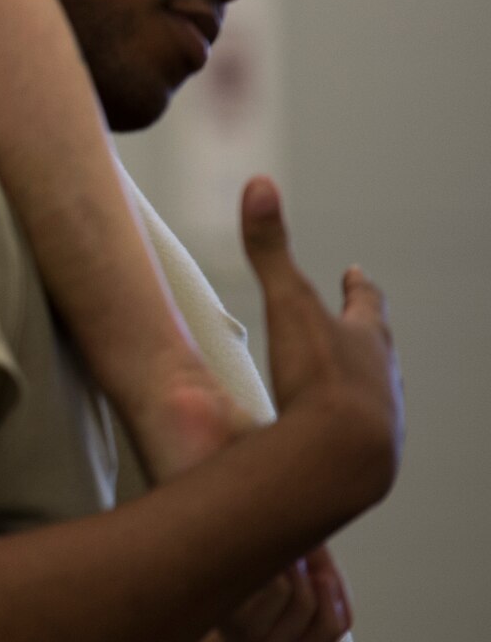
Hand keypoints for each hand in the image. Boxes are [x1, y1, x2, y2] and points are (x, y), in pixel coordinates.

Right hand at [216, 176, 399, 641]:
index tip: (356, 272)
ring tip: (347, 385)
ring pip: (375, 392)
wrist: (341, 457)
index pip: (367, 301)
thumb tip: (259, 183)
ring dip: (360, 383)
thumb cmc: (318, 379)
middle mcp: (381, 376)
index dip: (358, 286)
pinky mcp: (366, 458)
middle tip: (360, 322)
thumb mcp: (287, 305)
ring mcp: (379, 418)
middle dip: (365, 332)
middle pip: (378, 347)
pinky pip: (358, 435)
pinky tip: (329, 439)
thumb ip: (270, 248)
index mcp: (364, 337)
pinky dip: (344, 428)